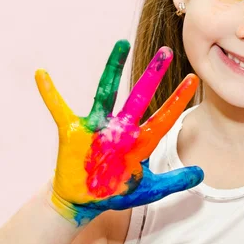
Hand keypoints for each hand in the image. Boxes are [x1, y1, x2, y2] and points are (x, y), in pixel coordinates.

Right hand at [35, 40, 202, 224]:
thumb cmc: (116, 190)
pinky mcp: (73, 132)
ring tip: (122, 43)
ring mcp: (98, 127)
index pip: (163, 117)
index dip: (178, 99)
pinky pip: (59, 109)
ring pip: (106, 92)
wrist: (83, 200)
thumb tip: (202, 173)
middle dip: (152, 76)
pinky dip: (49, 93)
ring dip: (113, 68)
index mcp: (140, 141)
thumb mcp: (147, 189)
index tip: (193, 79)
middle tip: (166, 51)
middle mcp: (121, 128)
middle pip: (139, 97)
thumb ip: (173, 181)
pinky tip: (42, 75)